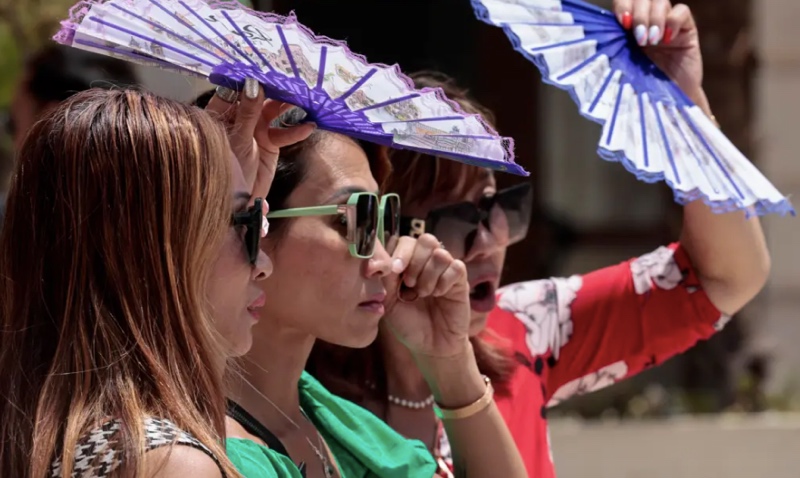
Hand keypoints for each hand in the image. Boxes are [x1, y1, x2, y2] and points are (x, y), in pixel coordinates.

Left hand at [205, 78, 315, 200]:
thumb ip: (247, 111)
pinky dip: (296, 130)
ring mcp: (254, 130)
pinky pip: (284, 133)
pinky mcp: (269, 144)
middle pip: (258, 97)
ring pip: (273, 112)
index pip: (236, 89)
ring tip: (303, 99)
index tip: (266, 70)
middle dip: (274, 90)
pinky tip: (308, 126)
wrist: (234, 202)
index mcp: (221, 113)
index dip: (251, 79)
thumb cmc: (226, 168)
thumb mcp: (237, 138)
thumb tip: (253, 84)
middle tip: (290, 81)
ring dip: (287, 106)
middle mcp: (238, 118)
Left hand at [382, 234, 470, 358]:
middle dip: (415, 260)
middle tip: (409, 283)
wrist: (430, 346)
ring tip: (423, 293)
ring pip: (440, 253)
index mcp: (407, 264)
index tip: (395, 270)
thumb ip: (386, 280)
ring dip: (429, 274)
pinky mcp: (460, 280)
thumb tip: (384, 261)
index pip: (404, 241)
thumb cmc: (408, 324)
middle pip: (425, 240)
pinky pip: (456, 266)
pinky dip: (445, 280)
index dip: (399, 251)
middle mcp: (427, 263)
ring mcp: (445, 270)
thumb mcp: (389, 303)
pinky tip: (439, 294)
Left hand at [615, 0, 704, 103]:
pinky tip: (668, 40)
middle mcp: (647, 21)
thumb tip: (598, 41)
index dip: (623, 5)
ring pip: (660, 1)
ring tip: (652, 41)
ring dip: (654, 18)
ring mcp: (666, 24)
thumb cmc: (642, 88)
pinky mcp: (686, 30)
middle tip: (639, 38)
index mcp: (627, 28)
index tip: (623, 22)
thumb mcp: (622, 68)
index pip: (624, 2)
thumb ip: (613, 52)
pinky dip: (673, 21)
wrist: (669, 103)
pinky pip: (682, 11)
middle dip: (639, 13)